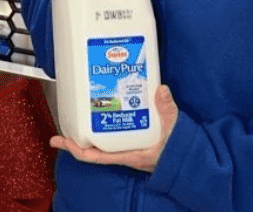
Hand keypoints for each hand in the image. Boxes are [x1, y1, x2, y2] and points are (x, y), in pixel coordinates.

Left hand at [51, 84, 178, 171]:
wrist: (192, 162)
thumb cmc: (181, 152)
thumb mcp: (174, 130)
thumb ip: (167, 110)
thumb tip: (160, 90)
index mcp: (130, 155)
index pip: (95, 156)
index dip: (75, 149)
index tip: (60, 141)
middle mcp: (125, 153)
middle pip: (92, 149)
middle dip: (75, 138)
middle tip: (63, 123)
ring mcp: (128, 148)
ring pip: (102, 142)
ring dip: (89, 130)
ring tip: (79, 113)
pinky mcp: (134, 142)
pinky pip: (114, 136)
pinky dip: (106, 125)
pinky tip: (104, 111)